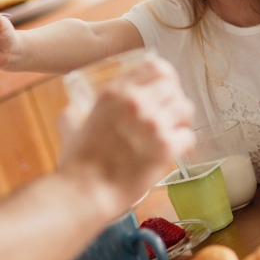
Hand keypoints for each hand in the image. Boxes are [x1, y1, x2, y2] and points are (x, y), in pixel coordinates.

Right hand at [59, 56, 194, 211]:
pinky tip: (176, 148)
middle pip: (172, 87)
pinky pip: (189, 135)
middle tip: (170, 113)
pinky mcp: (166, 147)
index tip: (165, 85)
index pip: (154, 67)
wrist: (86, 192)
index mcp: (114, 93)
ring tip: (175, 129)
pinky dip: (184, 142)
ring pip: (185, 107)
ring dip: (182, 118)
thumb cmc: (77, 164)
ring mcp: (153, 124)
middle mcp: (136, 103)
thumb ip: (72, 113)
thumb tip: (72, 109)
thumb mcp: (70, 127)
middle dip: (174, 99)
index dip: (165, 75)